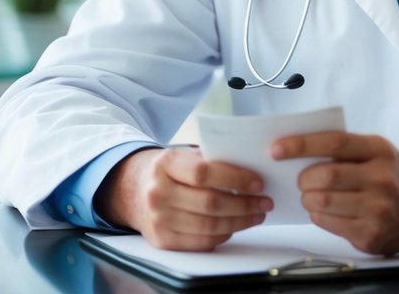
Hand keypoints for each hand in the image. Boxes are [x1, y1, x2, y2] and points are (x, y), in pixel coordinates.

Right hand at [96, 147, 271, 250]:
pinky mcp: (161, 240)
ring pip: (208, 226)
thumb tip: (252, 169)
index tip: (258, 183)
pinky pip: (200, 242)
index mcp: (166, 164)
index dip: (235, 179)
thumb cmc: (170, 170)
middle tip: (265, 202)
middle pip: (209, 203)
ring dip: (239, 222)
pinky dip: (223, 235)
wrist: (133, 190)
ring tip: (257, 215)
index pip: (204, 172)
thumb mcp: (184, 156)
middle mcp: (158, 192)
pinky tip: (236, 226)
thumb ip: (212, 159)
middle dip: (244, 204)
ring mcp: (158, 218)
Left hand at [272, 131, 398, 255]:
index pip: (335, 142)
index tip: (277, 149)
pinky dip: (317, 215)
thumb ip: (343, 148)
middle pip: (326, 176)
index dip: (302, 145)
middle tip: (301, 180)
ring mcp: (378, 208)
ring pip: (323, 202)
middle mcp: (382, 178)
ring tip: (312, 195)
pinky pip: (327, 222)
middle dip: (304, 179)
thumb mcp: (374, 151)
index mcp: (380, 150)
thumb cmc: (386, 175)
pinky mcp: (369, 233)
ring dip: (308, 198)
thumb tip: (296, 149)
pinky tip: (324, 209)